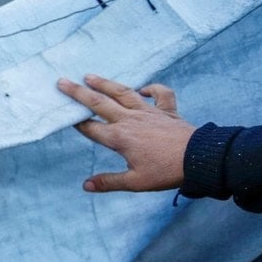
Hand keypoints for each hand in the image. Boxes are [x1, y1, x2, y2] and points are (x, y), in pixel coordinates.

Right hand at [56, 74, 196, 192]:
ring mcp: (148, 112)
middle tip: (62, 82)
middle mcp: (129, 120)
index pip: (90, 128)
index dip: (75, 122)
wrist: (199, 158)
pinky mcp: (166, 110)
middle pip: (99, 103)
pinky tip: (143, 88)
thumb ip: (109, 182)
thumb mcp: (135, 182)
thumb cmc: (166, 171)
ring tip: (90, 76)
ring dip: (105, 83)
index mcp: (119, 138)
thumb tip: (86, 185)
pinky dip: (152, 89)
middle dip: (78, 93)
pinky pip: (160, 94)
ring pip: (123, 93)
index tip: (62, 114)